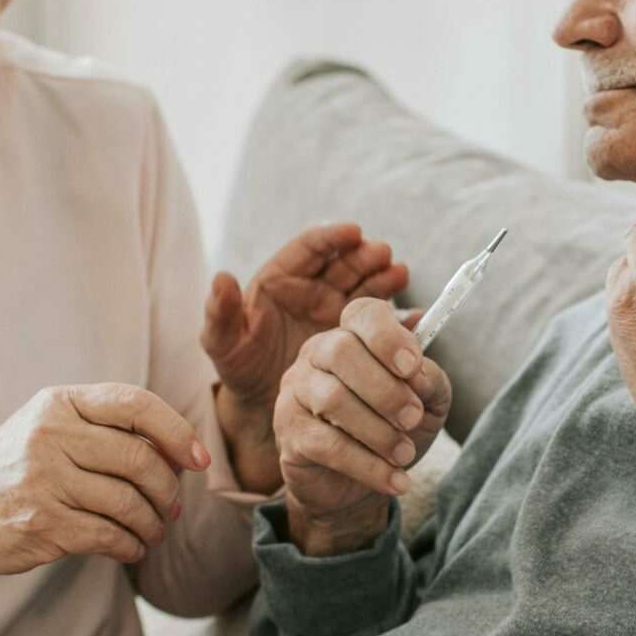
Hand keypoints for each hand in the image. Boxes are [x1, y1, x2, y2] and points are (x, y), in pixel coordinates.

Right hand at [0, 384, 209, 626]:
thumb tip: (178, 451)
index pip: (135, 403)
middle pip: (140, 460)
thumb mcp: (48, 430)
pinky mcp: (42, 524)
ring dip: (153, 524)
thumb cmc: (14, 471)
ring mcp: (44, 480)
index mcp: (59, 404)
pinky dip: (131, 546)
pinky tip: (132, 548)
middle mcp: (50, 436)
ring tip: (153, 531)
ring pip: (130, 503)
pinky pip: (110, 537)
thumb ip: (103, 430)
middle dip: (168, 490)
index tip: (199, 459)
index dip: (177, 431)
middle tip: (171, 507)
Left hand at [203, 223, 405, 488]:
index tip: (353, 232)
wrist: (265, 403)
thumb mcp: (224, 344)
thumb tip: (221, 277)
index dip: (331, 237)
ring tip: (400, 275)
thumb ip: (221, 313)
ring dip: (383, 277)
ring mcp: (336, 308)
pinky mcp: (355, 333)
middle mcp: (313, 287)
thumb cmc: (240, 367)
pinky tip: (415, 317)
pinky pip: (378, 320)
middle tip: (384, 254)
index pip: (308, 248)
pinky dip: (396, 317)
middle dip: (363, 255)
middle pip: (342, 262)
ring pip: (364, 284)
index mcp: (281, 278)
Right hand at [273, 297, 451, 555]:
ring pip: (333, 399)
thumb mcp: (427, 404)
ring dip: (379, 431)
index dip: (388, 336)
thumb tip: (421, 372)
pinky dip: (368, 465)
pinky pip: (327, 445)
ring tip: (405, 454)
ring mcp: (297, 392)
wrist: (358, 486)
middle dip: (384, 388)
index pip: (363, 314)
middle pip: (341, 350)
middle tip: (412, 418)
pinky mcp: (290, 433)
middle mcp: (317, 354)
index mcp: (353, 334)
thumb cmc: (393, 430)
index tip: (413, 367)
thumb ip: (430, 380)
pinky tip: (395, 480)